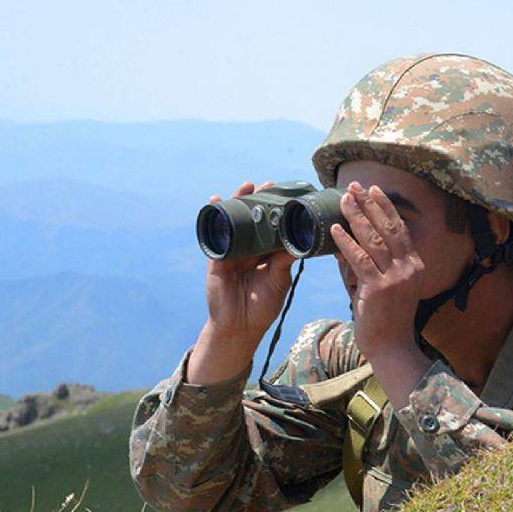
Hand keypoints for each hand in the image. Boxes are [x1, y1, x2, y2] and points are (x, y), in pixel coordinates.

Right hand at [195, 181, 295, 374]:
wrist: (240, 327)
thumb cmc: (262, 306)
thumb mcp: (278, 281)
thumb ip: (284, 262)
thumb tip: (297, 242)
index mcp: (266, 255)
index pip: (273, 228)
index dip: (278, 212)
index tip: (287, 194)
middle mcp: (250, 250)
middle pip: (254, 220)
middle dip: (259, 201)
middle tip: (269, 184)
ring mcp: (233, 252)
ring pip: (236, 222)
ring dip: (238, 202)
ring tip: (245, 185)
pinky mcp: (218, 258)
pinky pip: (216, 234)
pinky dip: (215, 217)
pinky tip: (215, 201)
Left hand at [331, 181, 426, 361]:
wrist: (392, 349)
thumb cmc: (387, 320)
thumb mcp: (388, 287)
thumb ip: (373, 266)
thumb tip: (348, 246)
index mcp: (414, 265)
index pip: (400, 228)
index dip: (386, 207)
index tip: (374, 190)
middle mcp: (408, 268)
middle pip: (388, 227)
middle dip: (371, 204)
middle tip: (356, 186)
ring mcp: (396, 278)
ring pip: (374, 239)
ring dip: (357, 217)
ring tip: (344, 200)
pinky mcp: (379, 289)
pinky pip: (360, 259)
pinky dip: (346, 242)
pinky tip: (335, 230)